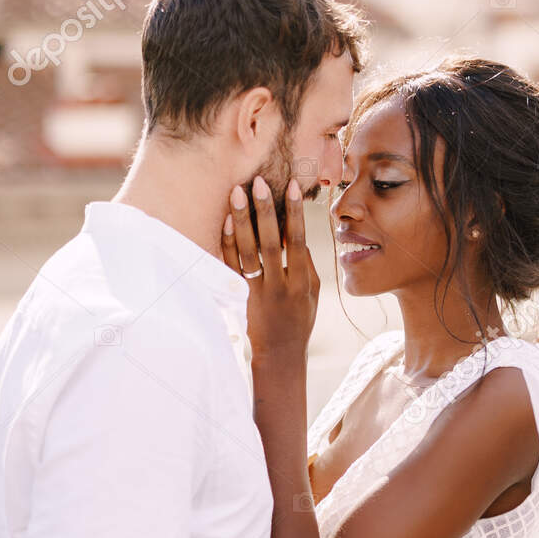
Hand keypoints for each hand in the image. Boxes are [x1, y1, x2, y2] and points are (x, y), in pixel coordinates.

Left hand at [222, 177, 319, 362]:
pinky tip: (226, 221)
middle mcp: (280, 285)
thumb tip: (297, 236)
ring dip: (243, 220)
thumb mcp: (312, 295)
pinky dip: (228, 243)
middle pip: (272, 243)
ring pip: (248, 252)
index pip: (298, 241)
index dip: (295, 212)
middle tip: (259, 182)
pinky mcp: (240, 297)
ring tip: (237, 193)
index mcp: (302, 282)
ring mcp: (258, 292)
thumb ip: (306, 265)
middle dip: (266, 211)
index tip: (292, 186)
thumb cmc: (299, 321)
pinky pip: (231, 266)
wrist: (279, 355)